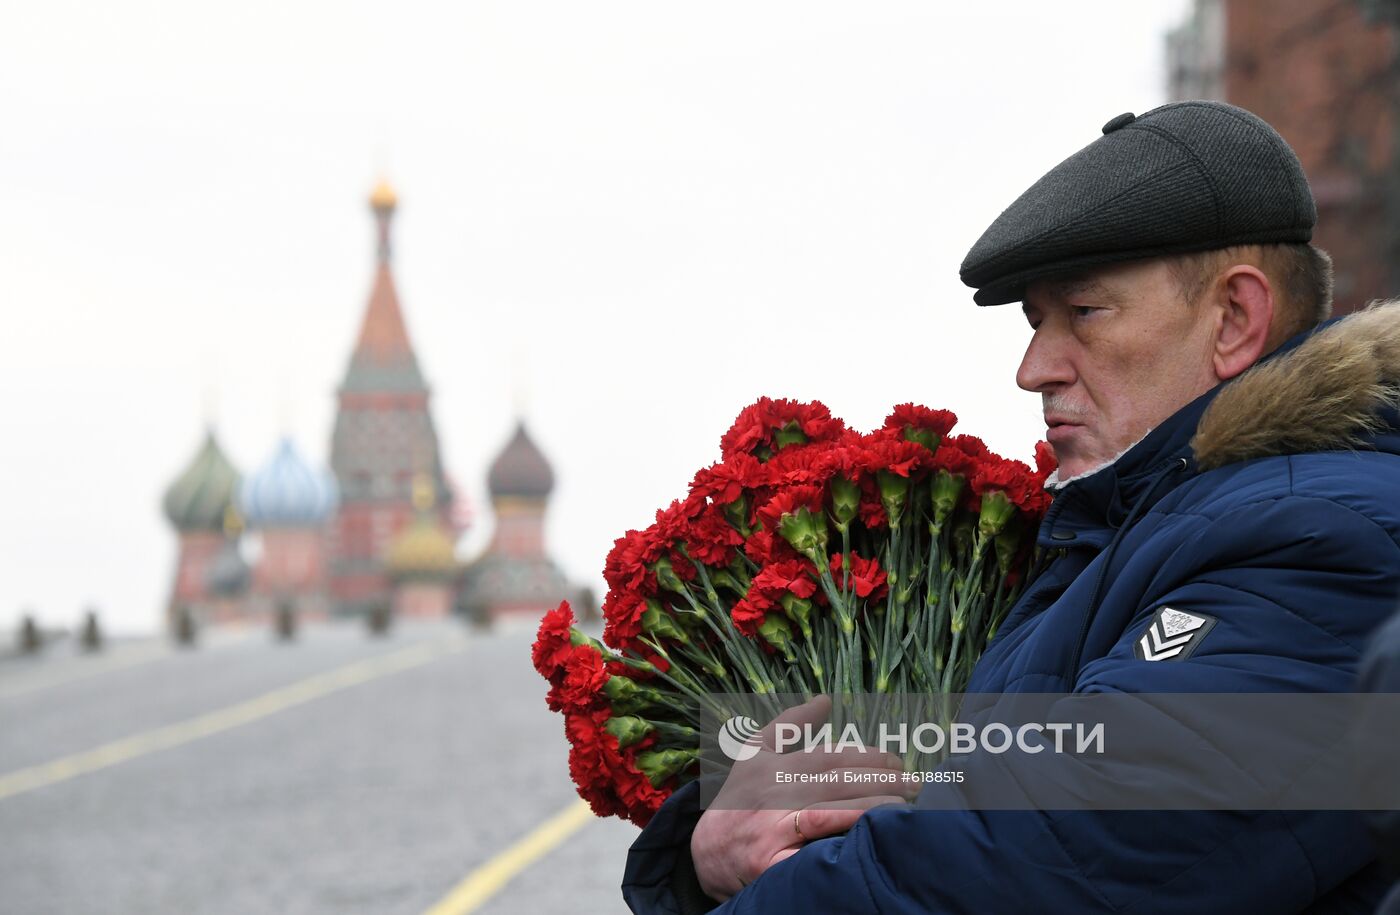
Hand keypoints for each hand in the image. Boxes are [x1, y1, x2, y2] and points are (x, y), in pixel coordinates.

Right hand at [690, 695, 913, 901]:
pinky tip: (868, 839)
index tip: (897, 760)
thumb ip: (789, 724)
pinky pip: (812, 853)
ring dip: (871, 808)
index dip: (868, 756)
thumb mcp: (754, 752)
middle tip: (913, 782)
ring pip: (829, 814)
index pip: (830, 757)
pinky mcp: (770, 865)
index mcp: (772, 766)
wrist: (704, 852)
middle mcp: (772, 795)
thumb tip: (826, 698)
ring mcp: (771, 830)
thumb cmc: (738, 797)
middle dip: (881, 780)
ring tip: (902, 804)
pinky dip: (841, 845)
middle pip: (836, 783)